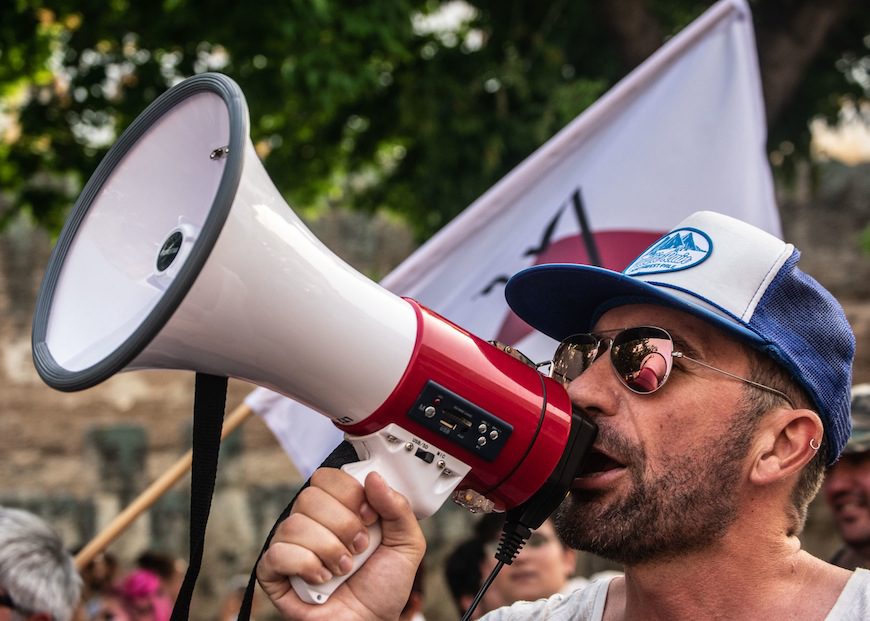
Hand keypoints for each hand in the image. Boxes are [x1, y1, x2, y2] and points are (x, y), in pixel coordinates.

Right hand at [257, 468, 425, 619]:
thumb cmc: (383, 588)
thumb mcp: (406, 544)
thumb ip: (398, 508)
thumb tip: (374, 477)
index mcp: (338, 508)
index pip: (328, 478)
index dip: (349, 494)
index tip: (369, 517)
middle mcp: (311, 522)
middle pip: (310, 497)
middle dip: (343, 526)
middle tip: (358, 548)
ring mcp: (290, 545)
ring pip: (294, 525)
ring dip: (328, 550)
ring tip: (343, 569)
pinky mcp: (274, 572)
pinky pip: (277, 553)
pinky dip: (305, 566)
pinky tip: (321, 579)